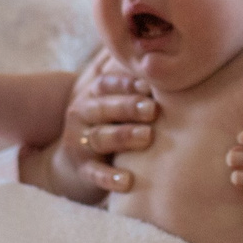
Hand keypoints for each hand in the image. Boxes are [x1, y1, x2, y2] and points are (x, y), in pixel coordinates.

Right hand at [33, 56, 152, 202]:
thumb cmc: (109, 125)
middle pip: (104, 108)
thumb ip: (134, 85)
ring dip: (124, 136)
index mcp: (93, 95)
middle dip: (128, 107)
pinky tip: (127, 181)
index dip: (128, 84)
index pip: (107, 84)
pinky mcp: (83, 170)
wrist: (75, 163)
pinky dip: (110, 177)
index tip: (150, 86)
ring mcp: (80, 142)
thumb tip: (167, 61)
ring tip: (147, 137)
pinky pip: (95, 173)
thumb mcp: (114, 103)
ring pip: (101, 137)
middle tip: (153, 109)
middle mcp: (82, 115)